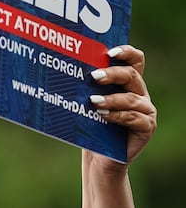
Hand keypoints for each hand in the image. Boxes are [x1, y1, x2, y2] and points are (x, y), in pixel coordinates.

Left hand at [90, 45, 156, 165]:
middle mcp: (140, 94)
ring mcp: (146, 111)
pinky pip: (134, 118)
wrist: (98, 156)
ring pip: (132, 98)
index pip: (135, 60)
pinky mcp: (146, 128)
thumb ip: (84, 86)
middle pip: (132, 76)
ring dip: (111, 98)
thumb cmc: (91, 125)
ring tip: (93, 101)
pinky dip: (117, 115)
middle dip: (112, 73)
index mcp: (128, 83)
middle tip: (94, 76)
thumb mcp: (86, 102)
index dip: (126, 52)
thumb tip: (62, 66)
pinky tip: (102, 115)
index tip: (110, 51)